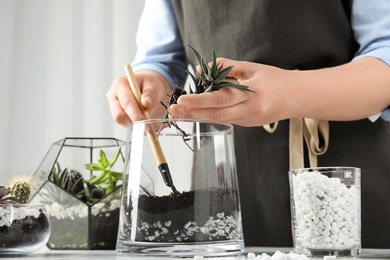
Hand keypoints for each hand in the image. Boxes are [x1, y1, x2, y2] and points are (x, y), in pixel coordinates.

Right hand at [106, 70, 171, 126]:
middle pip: (119, 115)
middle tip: (149, 128)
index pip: (126, 102)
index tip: (146, 122)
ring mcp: (115, 107)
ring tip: (153, 126)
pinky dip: (139, 129)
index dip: (135, 114)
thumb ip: (150, 93)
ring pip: (123, 123)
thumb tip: (146, 103)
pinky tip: (150, 127)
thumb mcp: (153, 84)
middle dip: (135, 123)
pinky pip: (127, 126)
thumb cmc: (149, 83)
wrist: (148, 87)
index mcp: (120, 84)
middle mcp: (114, 96)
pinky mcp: (120, 116)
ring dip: (138, 128)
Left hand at [170, 58, 295, 126]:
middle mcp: (250, 112)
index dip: (200, 101)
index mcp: (253, 95)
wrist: (297, 98)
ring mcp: (248, 121)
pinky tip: (195, 114)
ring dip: (197, 117)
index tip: (182, 100)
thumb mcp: (253, 68)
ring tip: (179, 113)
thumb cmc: (277, 80)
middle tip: (173, 111)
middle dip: (192, 113)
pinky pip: (225, 120)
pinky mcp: (247, 125)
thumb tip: (202, 69)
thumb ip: (227, 67)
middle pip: (216, 114)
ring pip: (218, 120)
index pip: (221, 99)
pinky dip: (208, 117)